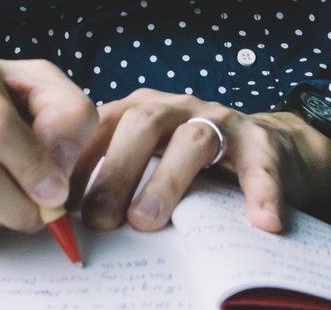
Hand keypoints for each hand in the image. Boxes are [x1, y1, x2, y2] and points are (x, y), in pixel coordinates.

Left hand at [73, 90, 330, 234]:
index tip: (61, 201)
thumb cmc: (192, 162)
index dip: (78, 161)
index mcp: (143, 110)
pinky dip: (261, 191)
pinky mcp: (263, 143)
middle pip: (142, 125)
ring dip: (167, 181)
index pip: (102, 125)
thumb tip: (73, 215)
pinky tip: (261, 221)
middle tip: (100, 219)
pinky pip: (261, 164)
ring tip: (148, 221)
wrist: (269, 149)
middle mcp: (178, 108)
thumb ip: (117, 174)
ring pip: (193, 139)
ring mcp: (221, 121)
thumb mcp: (150, 159)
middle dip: (116, 171)